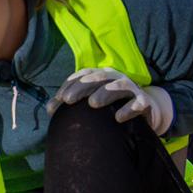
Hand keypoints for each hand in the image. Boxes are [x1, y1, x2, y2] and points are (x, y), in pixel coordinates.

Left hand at [51, 67, 173, 135]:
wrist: (144, 110)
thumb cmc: (112, 105)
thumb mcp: (91, 101)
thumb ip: (72, 102)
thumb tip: (48, 109)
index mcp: (101, 76)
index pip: (83, 75)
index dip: (69, 85)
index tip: (58, 100)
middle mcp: (116, 78)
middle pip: (99, 77)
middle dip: (82, 87)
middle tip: (68, 100)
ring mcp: (132, 89)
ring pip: (119, 86)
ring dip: (106, 93)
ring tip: (93, 104)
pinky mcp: (144, 102)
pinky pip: (138, 103)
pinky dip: (129, 109)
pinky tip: (118, 118)